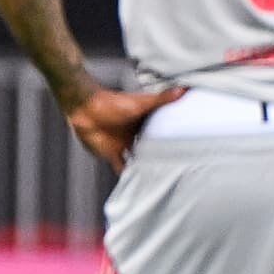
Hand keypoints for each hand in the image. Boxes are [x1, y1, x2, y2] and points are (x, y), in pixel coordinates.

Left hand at [65, 87, 186, 172]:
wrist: (86, 109)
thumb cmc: (113, 103)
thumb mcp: (141, 103)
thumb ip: (162, 99)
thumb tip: (183, 89)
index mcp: (143, 122)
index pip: (160, 132)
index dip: (171, 139)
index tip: (186, 147)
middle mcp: (134, 134)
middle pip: (149, 147)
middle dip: (160, 156)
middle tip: (176, 167)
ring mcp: (123, 144)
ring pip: (137, 159)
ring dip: (144, 166)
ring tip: (159, 179)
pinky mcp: (111, 153)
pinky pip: (120, 167)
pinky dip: (126, 174)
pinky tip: (135, 184)